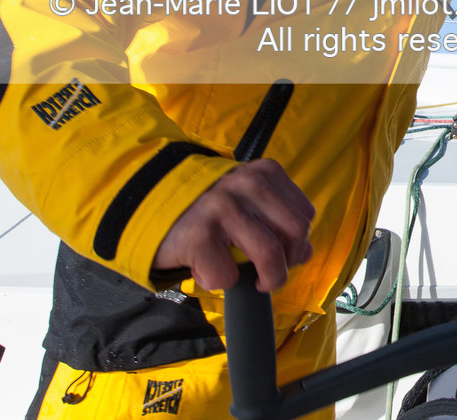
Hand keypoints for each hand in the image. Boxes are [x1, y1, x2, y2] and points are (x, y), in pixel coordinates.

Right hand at [152, 159, 314, 291]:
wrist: (149, 205)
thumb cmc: (207, 211)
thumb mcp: (247, 204)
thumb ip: (278, 222)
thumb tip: (306, 252)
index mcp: (264, 173)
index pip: (305, 215)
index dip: (297, 242)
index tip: (280, 254)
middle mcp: (247, 184)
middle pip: (295, 232)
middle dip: (287, 263)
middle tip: (268, 275)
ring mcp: (222, 207)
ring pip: (270, 254)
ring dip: (266, 280)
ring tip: (253, 282)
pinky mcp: (199, 235)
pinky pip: (228, 275)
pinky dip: (221, 282)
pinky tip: (207, 271)